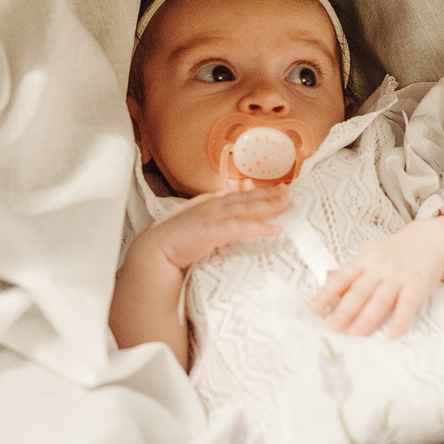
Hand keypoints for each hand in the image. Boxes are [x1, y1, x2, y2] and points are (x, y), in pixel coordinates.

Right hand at [135, 184, 290, 270]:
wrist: (155, 252)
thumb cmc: (173, 244)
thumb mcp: (196, 230)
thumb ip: (211, 227)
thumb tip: (224, 231)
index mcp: (207, 203)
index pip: (236, 197)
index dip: (256, 193)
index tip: (274, 191)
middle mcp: (211, 205)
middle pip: (245, 198)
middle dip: (268, 195)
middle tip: (288, 191)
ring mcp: (212, 216)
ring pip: (246, 208)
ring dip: (268, 205)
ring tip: (286, 204)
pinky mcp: (213, 230)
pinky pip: (241, 227)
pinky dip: (258, 227)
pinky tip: (274, 230)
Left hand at [309, 219, 443, 337]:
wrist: (428, 240)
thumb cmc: (393, 252)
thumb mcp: (370, 256)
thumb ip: (353, 274)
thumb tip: (330, 293)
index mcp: (364, 260)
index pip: (342, 277)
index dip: (327, 293)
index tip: (314, 308)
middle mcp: (379, 268)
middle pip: (359, 291)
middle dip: (344, 310)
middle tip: (332, 327)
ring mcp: (398, 276)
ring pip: (380, 300)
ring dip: (367, 318)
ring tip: (354, 334)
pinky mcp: (417, 285)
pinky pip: (407, 305)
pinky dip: (400, 320)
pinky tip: (393, 334)